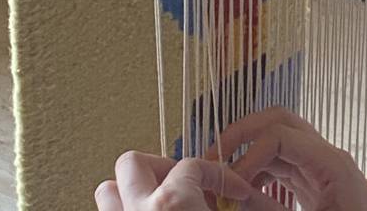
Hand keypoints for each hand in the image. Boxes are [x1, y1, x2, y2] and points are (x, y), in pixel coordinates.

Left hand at [94, 151, 276, 210]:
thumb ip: (251, 204)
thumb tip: (258, 195)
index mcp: (171, 204)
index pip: (193, 165)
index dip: (221, 175)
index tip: (237, 191)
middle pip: (133, 163)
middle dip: (165, 168)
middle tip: (189, 184)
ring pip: (108, 191)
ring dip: (136, 190)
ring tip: (166, 202)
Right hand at [209, 107, 366, 210]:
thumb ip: (270, 210)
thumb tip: (237, 199)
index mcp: (332, 163)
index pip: (280, 135)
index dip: (248, 155)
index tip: (230, 183)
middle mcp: (327, 156)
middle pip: (280, 121)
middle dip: (244, 133)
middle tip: (214, 156)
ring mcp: (322, 167)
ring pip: (279, 141)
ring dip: (249, 152)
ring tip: (223, 176)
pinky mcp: (316, 182)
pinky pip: (282, 163)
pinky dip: (259, 170)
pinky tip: (243, 191)